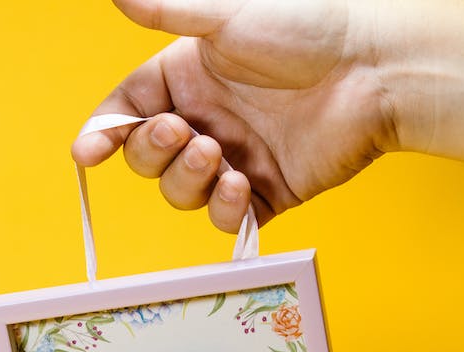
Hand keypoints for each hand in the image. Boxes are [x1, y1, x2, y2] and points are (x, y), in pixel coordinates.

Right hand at [72, 0, 394, 231]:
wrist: (375, 70)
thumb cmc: (308, 30)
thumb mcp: (226, 18)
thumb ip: (167, 13)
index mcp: (185, 80)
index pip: (126, 113)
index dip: (102, 134)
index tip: (88, 152)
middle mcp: (204, 121)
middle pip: (146, 159)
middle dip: (151, 152)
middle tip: (182, 132)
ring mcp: (233, 160)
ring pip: (179, 193)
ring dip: (185, 179)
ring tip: (214, 153)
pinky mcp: (266, 192)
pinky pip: (226, 219)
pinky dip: (223, 208)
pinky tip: (239, 183)